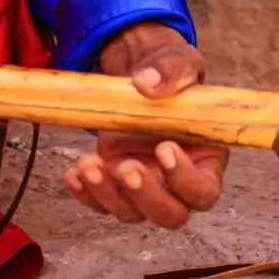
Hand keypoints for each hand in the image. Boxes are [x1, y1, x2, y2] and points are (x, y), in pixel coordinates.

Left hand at [63, 21, 226, 228]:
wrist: (141, 74)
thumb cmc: (170, 74)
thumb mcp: (178, 63)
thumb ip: (171, 71)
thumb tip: (146, 83)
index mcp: (205, 163)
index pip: (203, 191)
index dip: (185, 180)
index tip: (164, 147)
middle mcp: (175, 184)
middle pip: (169, 215)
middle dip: (146, 197)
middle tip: (127, 167)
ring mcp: (143, 186)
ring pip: (131, 213)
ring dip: (107, 194)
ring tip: (89, 163)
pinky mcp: (113, 181)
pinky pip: (100, 202)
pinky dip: (85, 194)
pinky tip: (73, 174)